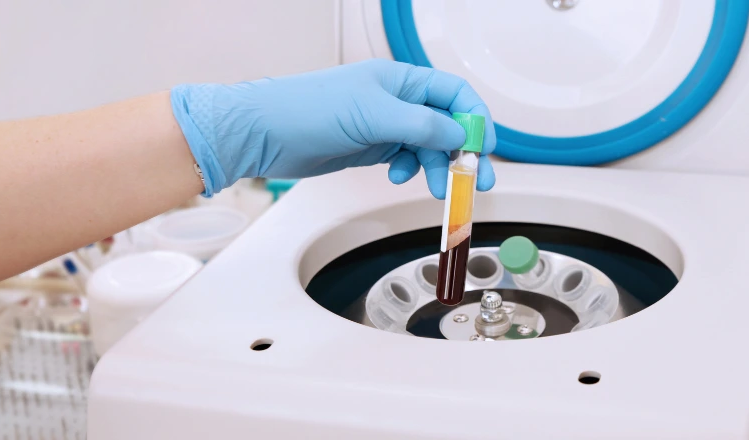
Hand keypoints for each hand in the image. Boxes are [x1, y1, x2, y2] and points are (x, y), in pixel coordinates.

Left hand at [170, 59, 495, 198]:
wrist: (264, 134)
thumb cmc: (309, 110)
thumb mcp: (373, 115)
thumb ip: (421, 125)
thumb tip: (459, 134)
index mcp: (401, 80)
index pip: (454, 94)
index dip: (475, 120)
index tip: (484, 149)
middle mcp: (396, 100)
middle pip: (445, 124)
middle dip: (463, 152)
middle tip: (477, 182)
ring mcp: (383, 124)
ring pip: (427, 146)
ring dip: (438, 167)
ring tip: (440, 189)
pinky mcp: (370, 147)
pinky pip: (405, 158)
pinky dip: (409, 169)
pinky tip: (398, 176)